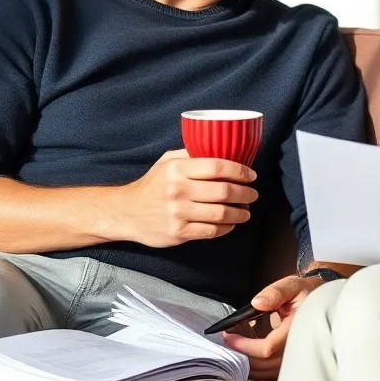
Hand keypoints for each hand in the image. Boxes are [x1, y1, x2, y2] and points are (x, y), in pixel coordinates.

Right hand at [113, 149, 256, 246]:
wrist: (126, 213)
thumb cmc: (152, 185)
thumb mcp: (167, 161)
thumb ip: (191, 154)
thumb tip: (221, 148)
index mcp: (177, 169)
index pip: (218, 167)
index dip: (240, 171)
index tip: (251, 175)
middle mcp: (178, 190)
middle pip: (224, 191)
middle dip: (245, 193)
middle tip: (253, 194)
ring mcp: (178, 213)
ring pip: (221, 213)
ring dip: (240, 212)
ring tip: (246, 211)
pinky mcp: (178, 232)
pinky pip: (211, 231)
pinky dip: (226, 227)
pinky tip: (231, 223)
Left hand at [222, 274, 322, 380]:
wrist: (322, 301)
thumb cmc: (306, 292)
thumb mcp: (292, 285)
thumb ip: (275, 292)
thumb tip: (256, 303)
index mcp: (297, 330)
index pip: (267, 348)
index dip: (245, 346)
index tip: (228, 336)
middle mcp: (298, 348)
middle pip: (264, 365)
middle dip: (242, 357)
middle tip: (226, 343)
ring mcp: (295, 358)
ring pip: (266, 373)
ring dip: (247, 365)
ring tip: (233, 349)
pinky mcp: (291, 362)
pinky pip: (270, 373)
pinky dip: (256, 368)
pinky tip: (246, 356)